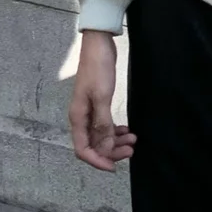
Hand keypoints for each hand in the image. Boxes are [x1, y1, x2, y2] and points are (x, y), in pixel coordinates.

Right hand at [69, 30, 135, 171]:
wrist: (98, 45)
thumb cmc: (98, 69)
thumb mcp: (102, 96)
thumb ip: (103, 124)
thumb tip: (105, 149)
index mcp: (78, 118)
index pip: (83, 150)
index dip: (97, 161)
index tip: (114, 167)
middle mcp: (81, 117)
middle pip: (93, 145)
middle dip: (111, 151)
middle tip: (131, 151)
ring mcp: (89, 110)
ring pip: (101, 136)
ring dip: (116, 141)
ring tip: (133, 140)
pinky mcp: (98, 103)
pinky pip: (105, 125)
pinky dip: (115, 130)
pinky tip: (127, 130)